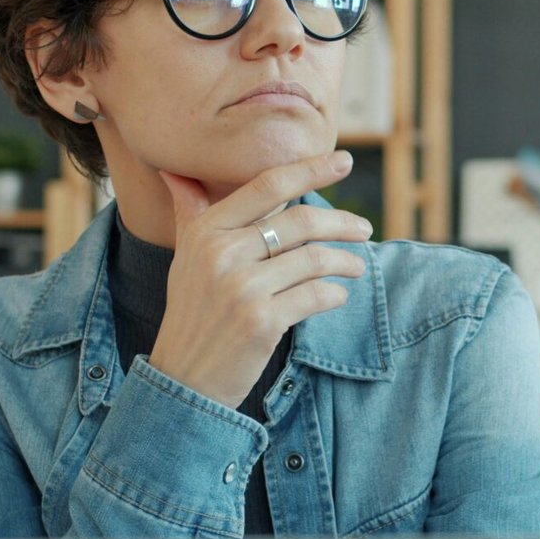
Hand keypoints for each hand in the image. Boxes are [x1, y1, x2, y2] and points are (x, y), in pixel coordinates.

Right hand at [150, 150, 373, 407]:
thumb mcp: (184, 259)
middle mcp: (221, 255)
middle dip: (342, 223)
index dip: (311, 169)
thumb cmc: (191, 313)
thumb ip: (190, 213)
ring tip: (357, 267)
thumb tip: (174, 172)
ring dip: (346, 262)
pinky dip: (335, 294)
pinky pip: (316, 296)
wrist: (184, 378)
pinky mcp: (262, 322)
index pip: (268, 186)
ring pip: (314, 260)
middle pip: (301, 222)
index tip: (344, 160)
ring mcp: (242, 289)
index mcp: (206, 232)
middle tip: (364, 229)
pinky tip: (338, 295)